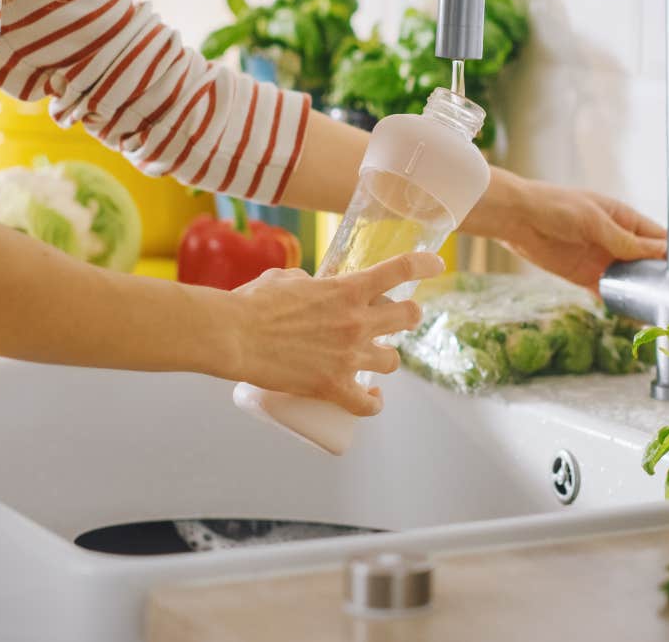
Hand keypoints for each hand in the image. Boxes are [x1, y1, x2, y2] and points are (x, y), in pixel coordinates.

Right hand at [225, 252, 444, 416]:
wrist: (233, 336)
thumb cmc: (253, 303)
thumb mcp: (287, 278)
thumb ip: (308, 281)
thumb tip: (312, 288)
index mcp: (347, 288)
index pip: (401, 269)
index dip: (425, 264)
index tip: (436, 264)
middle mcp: (356, 321)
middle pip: (408, 316)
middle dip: (407, 315)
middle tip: (398, 317)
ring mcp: (348, 357)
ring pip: (392, 361)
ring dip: (387, 358)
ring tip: (375, 359)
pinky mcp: (332, 387)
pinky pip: (367, 404)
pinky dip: (373, 403)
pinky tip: (372, 398)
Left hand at [463, 168, 666, 292]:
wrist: (517, 218)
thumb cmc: (555, 206)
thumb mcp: (594, 221)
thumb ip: (624, 240)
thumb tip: (658, 251)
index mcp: (622, 217)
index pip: (656, 237)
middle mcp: (615, 239)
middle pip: (646, 262)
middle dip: (660, 278)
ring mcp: (600, 258)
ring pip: (629, 279)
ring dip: (641, 292)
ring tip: (661, 310)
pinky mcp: (583, 274)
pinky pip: (606, 291)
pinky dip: (618, 301)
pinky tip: (632, 315)